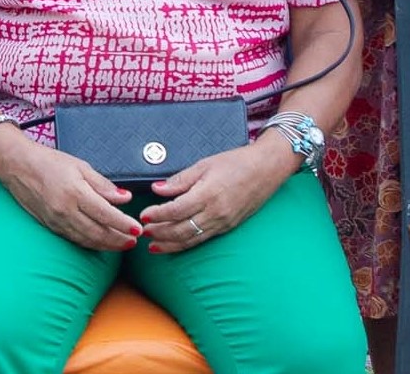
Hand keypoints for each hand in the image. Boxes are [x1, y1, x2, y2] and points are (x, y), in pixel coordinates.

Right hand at [0, 128, 140, 251]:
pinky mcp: (51, 226)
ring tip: (123, 244)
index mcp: (75, 192)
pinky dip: (91, 243)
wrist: (18, 166)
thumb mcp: (80, 166)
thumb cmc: (49, 162)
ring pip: (87, 240)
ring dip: (107, 245)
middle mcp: (65, 210)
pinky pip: (75, 239)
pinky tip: (101, 243)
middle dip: (119, 239)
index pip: (105, 213)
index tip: (137, 228)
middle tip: (134, 241)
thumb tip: (124, 197)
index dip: (123, 224)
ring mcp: (57, 220)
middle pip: (98, 232)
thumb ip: (103, 185)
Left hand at [138, 142, 293, 252]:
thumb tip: (158, 189)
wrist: (266, 169)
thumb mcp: (205, 164)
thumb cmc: (237, 163)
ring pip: (191, 239)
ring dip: (169, 244)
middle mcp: (215, 212)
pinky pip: (203, 239)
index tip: (144, 215)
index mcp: (207, 194)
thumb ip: (180, 179)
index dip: (157, 214)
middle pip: (180, 229)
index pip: (175, 210)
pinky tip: (174, 245)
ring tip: (152, 245)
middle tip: (143, 231)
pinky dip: (186, 244)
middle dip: (159, 232)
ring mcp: (222, 222)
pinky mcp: (228, 227)